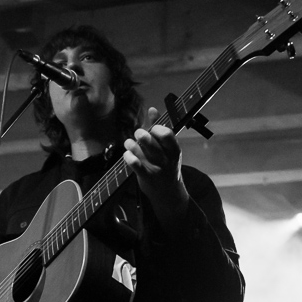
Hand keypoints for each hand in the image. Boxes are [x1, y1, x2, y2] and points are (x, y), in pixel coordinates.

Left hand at [122, 107, 189, 230]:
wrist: (169, 193)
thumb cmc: (167, 165)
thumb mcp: (168, 148)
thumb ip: (160, 127)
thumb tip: (152, 109)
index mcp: (174, 150)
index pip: (166, 134)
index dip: (156, 128)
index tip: (152, 129)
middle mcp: (166, 159)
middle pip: (152, 142)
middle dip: (141, 134)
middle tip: (138, 133)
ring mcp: (156, 169)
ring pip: (141, 152)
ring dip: (131, 144)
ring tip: (129, 143)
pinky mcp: (146, 177)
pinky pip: (135, 165)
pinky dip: (129, 157)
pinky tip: (126, 154)